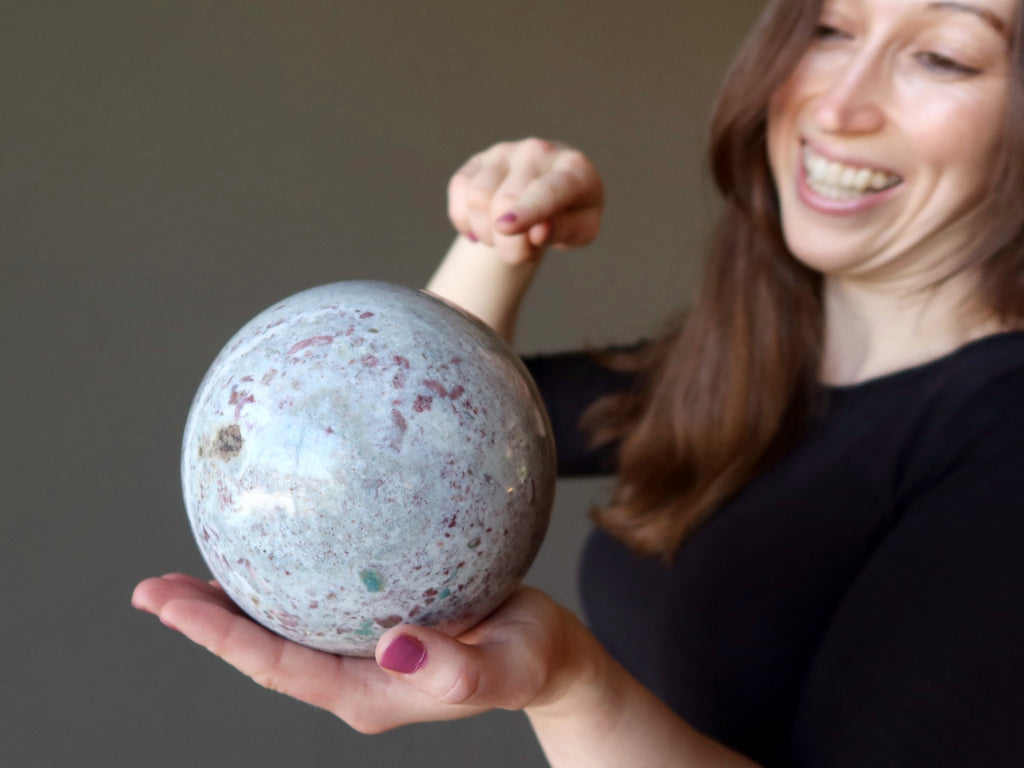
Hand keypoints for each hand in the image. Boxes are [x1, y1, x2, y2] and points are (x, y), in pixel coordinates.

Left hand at [131, 574, 586, 733]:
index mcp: (368, 693)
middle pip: (262, 653)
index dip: (220, 638)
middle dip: (203, 624)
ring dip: (228, 607)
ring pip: (279, 632)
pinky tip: (265, 554)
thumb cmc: (533, 659)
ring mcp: (360, 655)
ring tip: (180, 579)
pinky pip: (312, 608)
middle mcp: (353, 677)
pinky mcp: (376, 630)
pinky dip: (275, 584)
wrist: (550, 659)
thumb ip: (453, 667)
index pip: (278, 668)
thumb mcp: (508, 666)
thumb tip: (388, 642)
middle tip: (151, 589)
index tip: (172, 607)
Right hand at [448, 138, 603, 263]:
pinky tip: (485, 227)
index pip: (546, 191)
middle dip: (507, 243)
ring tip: (506, 238)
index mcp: (574, 169)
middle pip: (505, 201)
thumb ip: (564, 230)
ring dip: (486, 234)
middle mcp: (537, 152)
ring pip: (477, 198)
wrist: (549, 193)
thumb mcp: (580, 230)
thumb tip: (538, 232)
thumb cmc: (571, 214)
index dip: (526, 211)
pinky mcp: (478, 161)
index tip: (505, 227)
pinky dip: (465, 222)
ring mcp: (505, 152)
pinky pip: (459, 194)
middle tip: (521, 255)